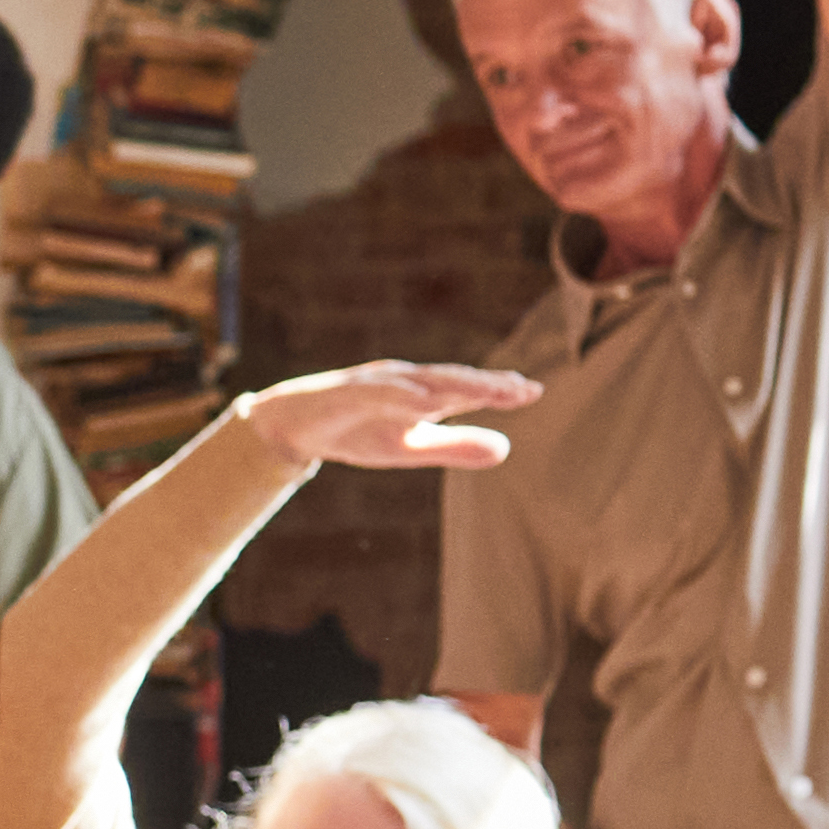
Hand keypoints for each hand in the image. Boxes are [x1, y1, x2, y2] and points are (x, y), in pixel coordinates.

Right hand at [231, 362, 535, 475]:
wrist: (293, 427)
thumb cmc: (356, 432)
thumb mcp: (410, 449)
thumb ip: (454, 447)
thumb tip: (507, 448)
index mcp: (423, 396)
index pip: (468, 390)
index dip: (499, 390)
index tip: (534, 392)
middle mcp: (405, 382)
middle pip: (451, 380)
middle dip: (484, 384)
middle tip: (519, 389)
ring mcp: (375, 384)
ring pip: (420, 380)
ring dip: (453, 383)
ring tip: (484, 390)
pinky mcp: (347, 392)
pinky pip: (376, 391)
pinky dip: (400, 392)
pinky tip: (423, 398)